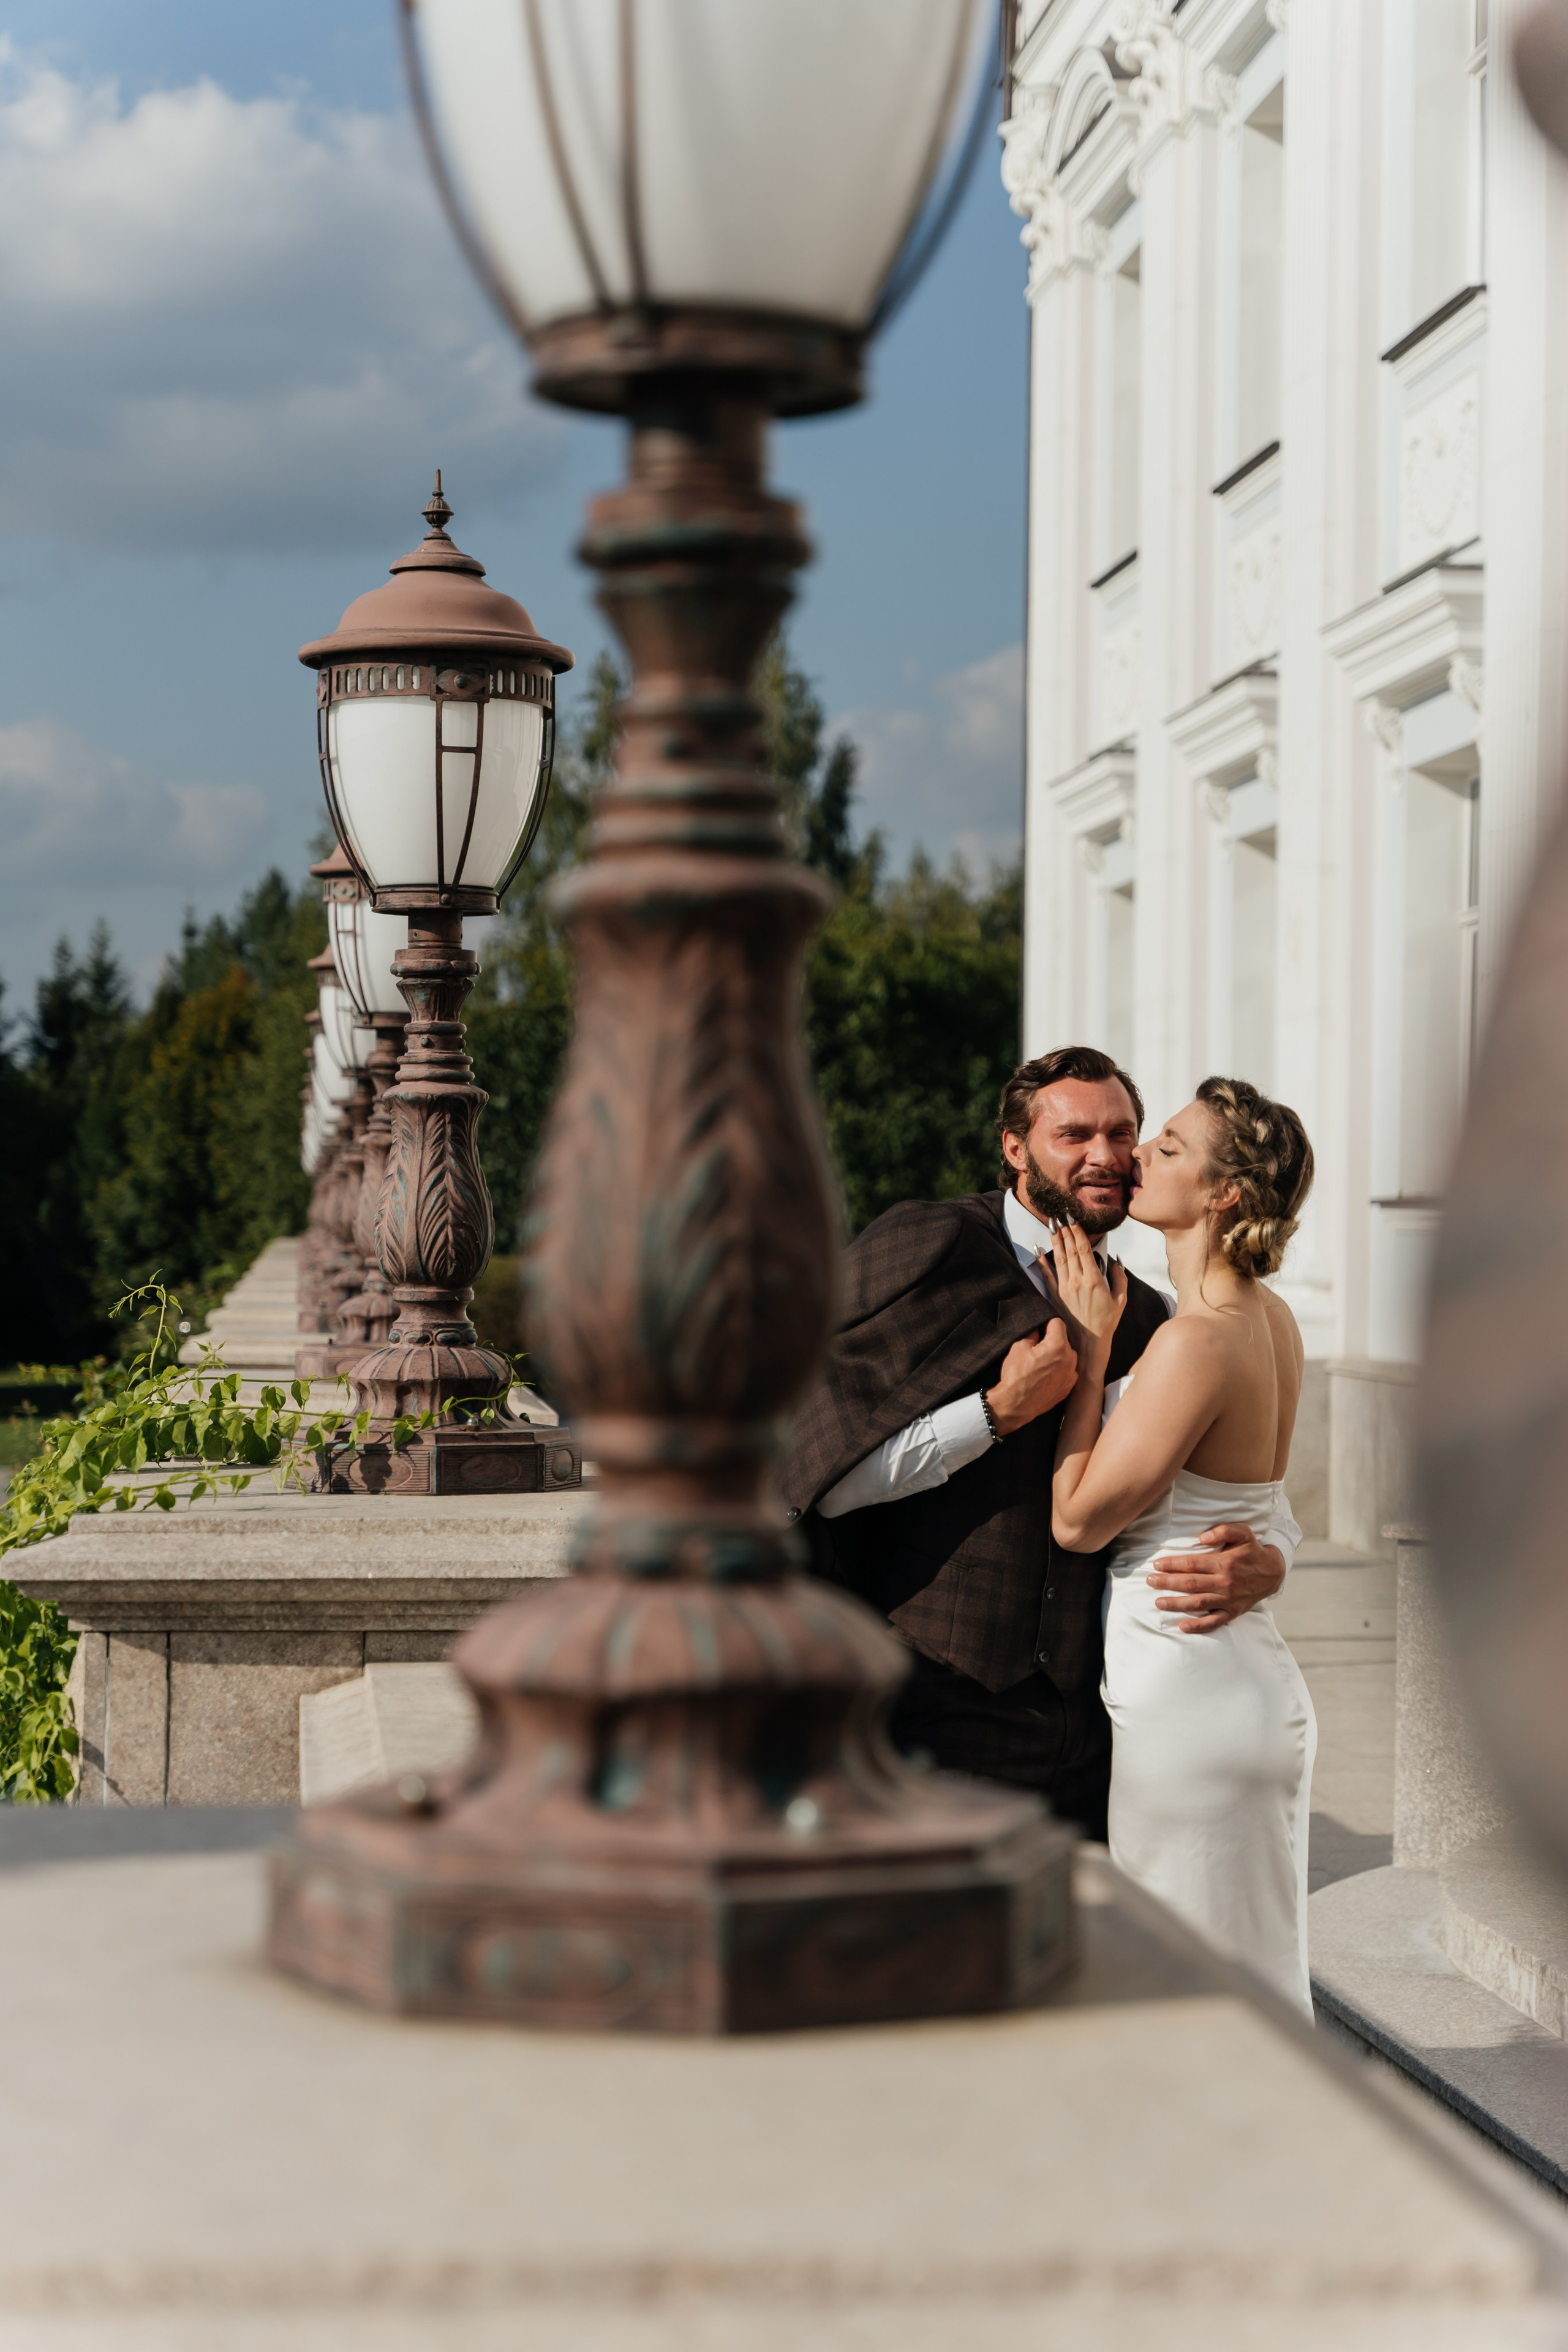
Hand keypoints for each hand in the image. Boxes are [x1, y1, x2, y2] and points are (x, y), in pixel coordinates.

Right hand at [985, 1323, 1077, 1436]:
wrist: (1016, 1404)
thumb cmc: (1016, 1376)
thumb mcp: (1019, 1347)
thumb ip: (1032, 1333)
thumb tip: (1038, 1329)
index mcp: (1058, 1346)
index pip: (1057, 1323)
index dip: (1046, 1322)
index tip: (1040, 1327)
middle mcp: (1070, 1359)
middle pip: (1063, 1340)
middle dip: (1052, 1340)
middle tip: (1036, 1348)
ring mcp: (1071, 1374)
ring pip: (1067, 1356)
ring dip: (1057, 1356)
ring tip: (1041, 1364)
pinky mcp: (1068, 1387)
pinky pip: (1067, 1371)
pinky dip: (1059, 1370)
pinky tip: (1045, 1375)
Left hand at [1045, 1223, 1126, 1357]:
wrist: (1089, 1344)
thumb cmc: (1106, 1323)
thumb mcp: (1121, 1300)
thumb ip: (1119, 1279)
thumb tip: (1116, 1262)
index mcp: (1094, 1280)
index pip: (1084, 1249)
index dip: (1078, 1232)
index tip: (1073, 1218)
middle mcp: (1077, 1281)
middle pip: (1070, 1250)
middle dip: (1065, 1230)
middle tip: (1060, 1214)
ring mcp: (1065, 1288)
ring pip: (1059, 1259)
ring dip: (1055, 1240)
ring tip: (1051, 1225)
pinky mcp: (1056, 1296)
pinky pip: (1047, 1276)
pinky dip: (1041, 1262)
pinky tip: (1037, 1249)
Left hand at [1148, 1528, 1286, 1633]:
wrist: (1273, 1572)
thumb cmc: (1252, 1550)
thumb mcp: (1243, 1533)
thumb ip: (1223, 1530)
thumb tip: (1202, 1538)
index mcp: (1224, 1562)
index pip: (1191, 1564)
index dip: (1172, 1565)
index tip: (1157, 1565)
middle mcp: (1225, 1582)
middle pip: (1189, 1584)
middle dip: (1167, 1583)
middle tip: (1149, 1582)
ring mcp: (1228, 1599)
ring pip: (1197, 1603)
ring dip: (1176, 1604)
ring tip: (1158, 1602)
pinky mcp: (1233, 1612)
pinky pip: (1214, 1622)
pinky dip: (1198, 1626)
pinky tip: (1182, 1626)